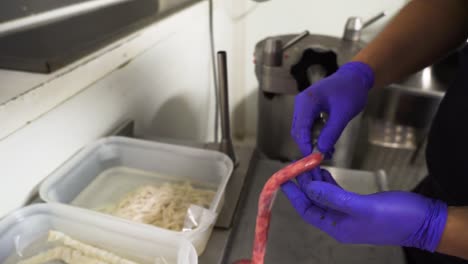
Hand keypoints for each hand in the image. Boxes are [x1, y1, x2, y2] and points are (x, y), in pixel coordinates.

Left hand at [281, 177, 447, 251]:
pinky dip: (329, 182)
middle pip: (315, 202)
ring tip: (308, 165)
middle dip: (305, 184)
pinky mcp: (359, 205)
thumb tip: (309, 187)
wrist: (426, 222)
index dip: (295, 196)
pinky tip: (324, 172)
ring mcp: (350, 214)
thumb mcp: (362, 207)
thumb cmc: (395, 217)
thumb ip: (333, 197)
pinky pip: (336, 194)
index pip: (308, 211)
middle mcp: (340, 222)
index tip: (284, 180)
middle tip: (297, 165)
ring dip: (316, 181)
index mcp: (338, 227)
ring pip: (325, 196)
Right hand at [291, 62, 373, 156]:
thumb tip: (321, 150)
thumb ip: (331, 132)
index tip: (313, 160)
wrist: (354, 78)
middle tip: (323, 157)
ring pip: (302, 130)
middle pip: (298, 131)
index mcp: (307, 101)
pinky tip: (327, 142)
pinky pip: (308, 126)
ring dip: (312, 142)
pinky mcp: (308, 109)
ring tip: (328, 151)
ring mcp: (303, 106)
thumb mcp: (343, 114)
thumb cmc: (350, 92)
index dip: (305, 146)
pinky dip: (315, 136)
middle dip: (308, 146)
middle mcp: (301, 103)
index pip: (301, 129)